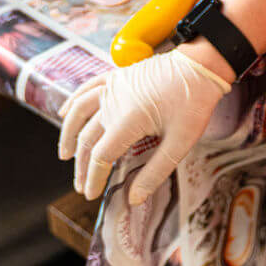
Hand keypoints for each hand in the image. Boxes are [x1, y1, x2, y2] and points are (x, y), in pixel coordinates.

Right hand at [57, 49, 227, 203]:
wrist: (201, 65)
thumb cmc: (194, 103)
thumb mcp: (180, 143)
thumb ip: (155, 172)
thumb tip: (133, 199)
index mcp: (129, 119)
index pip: (101, 156)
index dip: (93, 178)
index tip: (91, 195)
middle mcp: (114, 101)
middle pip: (88, 138)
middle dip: (82, 166)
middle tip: (81, 185)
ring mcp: (113, 85)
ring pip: (79, 111)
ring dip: (69, 134)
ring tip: (65, 155)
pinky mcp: (116, 75)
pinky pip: (87, 87)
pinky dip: (73, 101)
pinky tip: (64, 113)